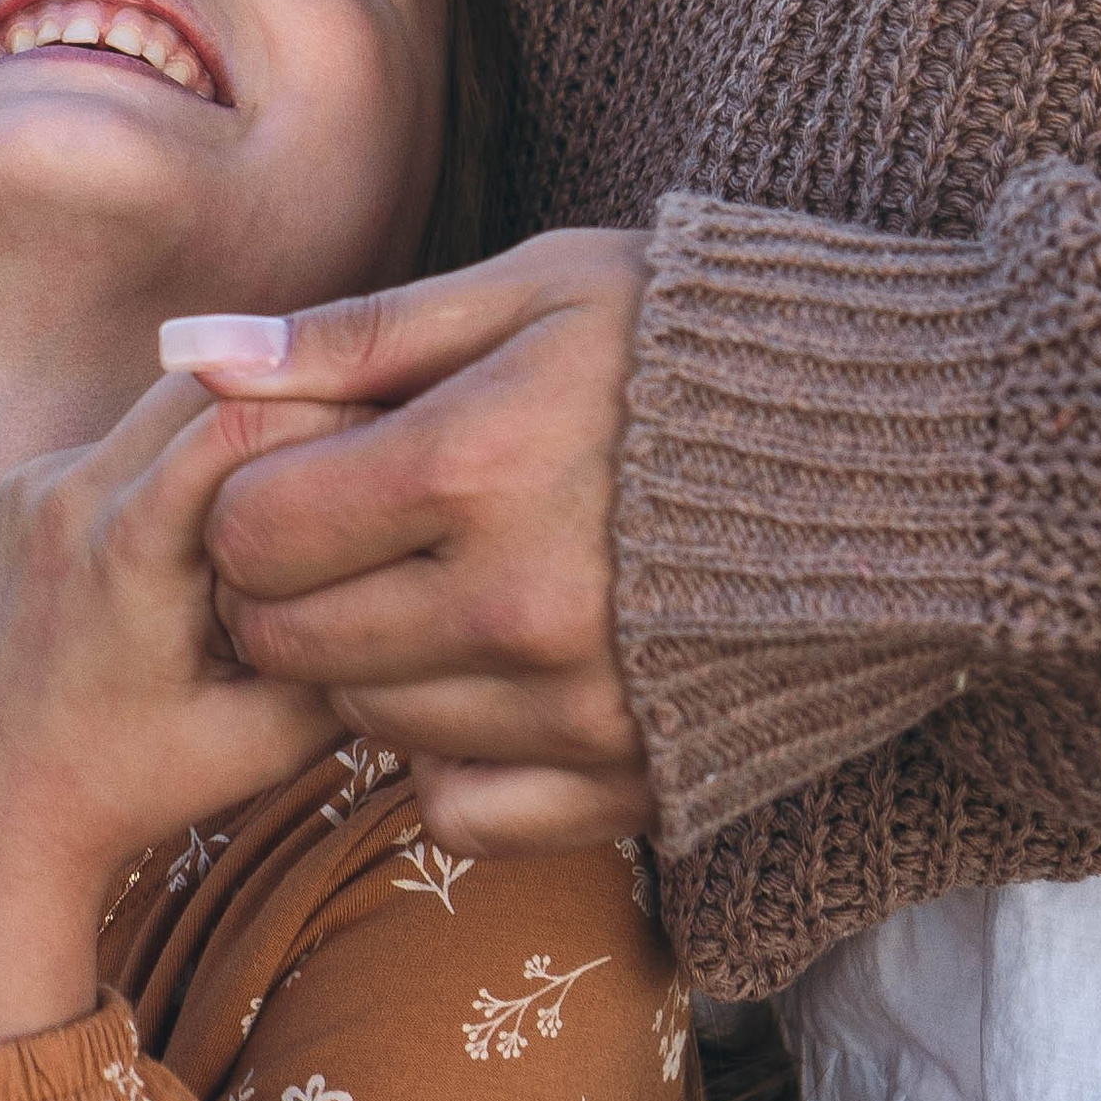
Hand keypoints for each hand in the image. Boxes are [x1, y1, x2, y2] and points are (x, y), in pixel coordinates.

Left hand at [0, 373, 355, 1069]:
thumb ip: (348, 649)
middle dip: (294, 406)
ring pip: (164, 407)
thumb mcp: (270, 738)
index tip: (400, 438)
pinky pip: (123, 442)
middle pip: (204, 387)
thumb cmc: (142, 783)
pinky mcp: (18, 490)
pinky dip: (180, 462)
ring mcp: (32, 485)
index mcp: (125, 549)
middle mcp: (66, 496)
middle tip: (370, 441)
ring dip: (235, 432)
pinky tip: (224, 519)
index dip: (334, 413)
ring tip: (306, 486)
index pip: (243, 418)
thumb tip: (434, 564)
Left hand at [195, 232, 656, 856]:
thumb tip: (184, 356)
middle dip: (290, 587)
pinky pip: (460, 809)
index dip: (254, 495)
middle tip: (358, 533)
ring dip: (368, 665)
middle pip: (289, 641)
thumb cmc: (699, 342)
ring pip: (366, 724)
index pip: (254, 528)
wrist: (916, 450)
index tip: (310, 466)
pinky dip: (448, 755)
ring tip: (440, 584)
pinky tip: (489, 676)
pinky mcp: (635, 780)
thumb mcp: (532, 290)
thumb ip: (352, 336)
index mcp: (475, 467)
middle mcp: (516, 605)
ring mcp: (577, 708)